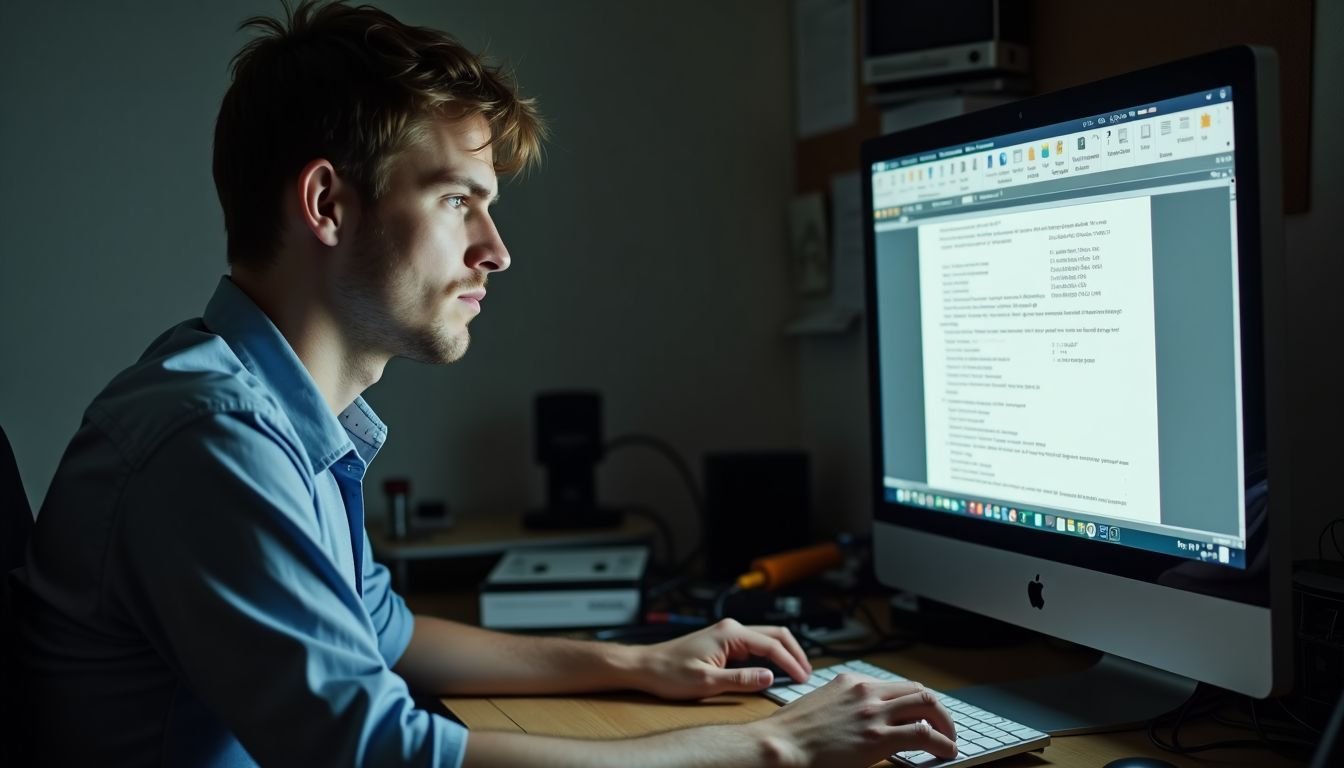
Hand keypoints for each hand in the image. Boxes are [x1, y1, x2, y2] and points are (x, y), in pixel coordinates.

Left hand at [631, 618, 811, 699]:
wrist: (645, 666)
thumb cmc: (669, 673)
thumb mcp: (707, 682)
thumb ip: (741, 680)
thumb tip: (770, 677)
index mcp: (730, 634)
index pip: (771, 645)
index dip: (791, 662)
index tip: (803, 678)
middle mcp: (731, 629)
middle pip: (775, 635)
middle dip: (794, 653)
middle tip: (807, 672)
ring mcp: (727, 634)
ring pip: (766, 639)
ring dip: (783, 653)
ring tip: (797, 671)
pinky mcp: (723, 642)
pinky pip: (754, 646)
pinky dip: (769, 656)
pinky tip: (775, 669)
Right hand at [753, 674, 957, 767]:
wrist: (781, 744)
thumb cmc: (792, 732)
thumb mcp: (820, 706)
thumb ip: (843, 705)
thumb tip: (856, 719)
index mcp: (851, 681)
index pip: (896, 685)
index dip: (915, 700)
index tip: (922, 714)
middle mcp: (866, 691)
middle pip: (917, 690)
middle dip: (937, 708)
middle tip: (943, 726)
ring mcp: (873, 713)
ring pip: (927, 704)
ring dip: (945, 722)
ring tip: (949, 738)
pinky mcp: (878, 737)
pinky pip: (923, 734)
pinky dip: (942, 742)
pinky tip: (946, 751)